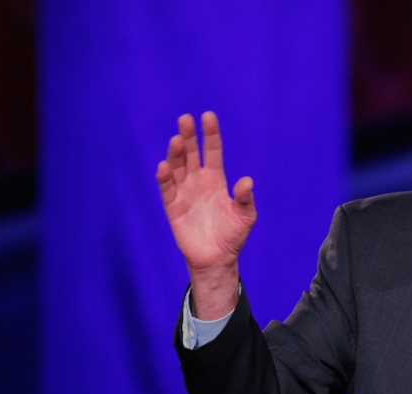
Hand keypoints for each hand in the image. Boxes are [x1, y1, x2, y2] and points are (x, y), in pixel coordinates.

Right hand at [156, 112, 255, 318]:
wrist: (217, 258)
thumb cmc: (232, 235)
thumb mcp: (245, 217)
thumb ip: (245, 199)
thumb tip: (247, 181)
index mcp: (216, 180)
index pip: (212, 152)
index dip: (210, 135)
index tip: (208, 117)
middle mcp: (198, 181)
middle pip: (191, 154)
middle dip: (188, 137)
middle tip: (185, 119)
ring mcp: (184, 192)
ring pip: (177, 167)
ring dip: (175, 154)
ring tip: (176, 140)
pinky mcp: (173, 207)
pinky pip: (167, 189)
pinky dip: (165, 178)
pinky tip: (164, 166)